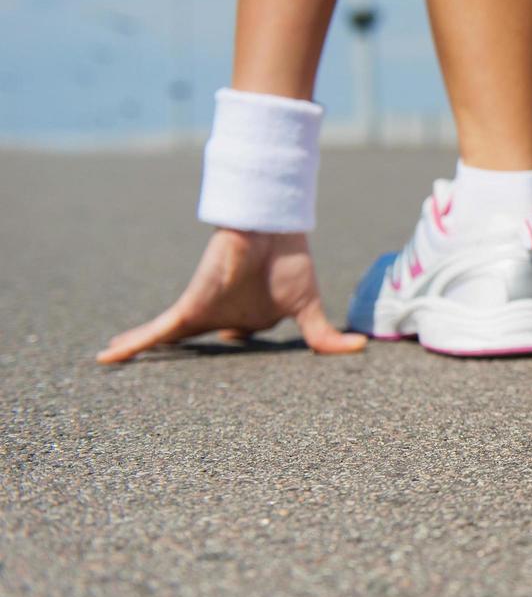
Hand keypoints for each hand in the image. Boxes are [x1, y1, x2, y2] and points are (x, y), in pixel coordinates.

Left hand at [96, 229, 365, 362]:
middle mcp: (220, 315)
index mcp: (246, 317)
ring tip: (110, 359)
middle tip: (154, 365)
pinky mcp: (190, 308)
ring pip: (165, 339)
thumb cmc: (290, 263)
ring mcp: (202, 312)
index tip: (226, 346)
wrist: (271, 230)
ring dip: (139, 347)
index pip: (231, 337)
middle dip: (173, 349)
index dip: (227, 343)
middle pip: (191, 339)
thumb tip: (359, 348)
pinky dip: (132, 345)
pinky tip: (106, 357)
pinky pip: (155, 333)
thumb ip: (324, 336)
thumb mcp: (308, 308)